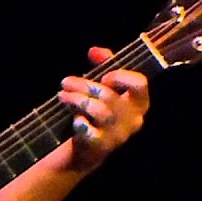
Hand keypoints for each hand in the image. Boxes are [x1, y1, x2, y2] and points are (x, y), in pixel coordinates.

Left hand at [58, 46, 150, 170]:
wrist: (89, 149)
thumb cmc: (99, 112)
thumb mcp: (105, 87)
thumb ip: (104, 65)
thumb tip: (94, 50)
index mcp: (139, 103)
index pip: (139, 83)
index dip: (119, 75)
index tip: (103, 76)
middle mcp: (133, 120)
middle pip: (108, 95)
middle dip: (83, 85)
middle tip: (65, 82)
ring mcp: (118, 135)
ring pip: (97, 110)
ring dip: (75, 99)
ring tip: (62, 96)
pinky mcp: (101, 146)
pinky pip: (89, 130)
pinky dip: (78, 121)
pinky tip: (73, 118)